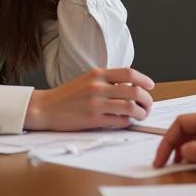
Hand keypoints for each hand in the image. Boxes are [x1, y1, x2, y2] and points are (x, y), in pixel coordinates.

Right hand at [24, 67, 154, 130]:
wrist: (45, 108)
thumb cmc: (67, 95)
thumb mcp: (87, 79)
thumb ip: (107, 81)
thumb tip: (130, 86)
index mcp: (98, 74)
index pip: (129, 73)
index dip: (144, 79)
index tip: (150, 86)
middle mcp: (98, 87)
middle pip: (134, 91)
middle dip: (147, 99)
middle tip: (148, 105)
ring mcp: (96, 103)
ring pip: (130, 107)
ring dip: (141, 113)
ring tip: (141, 115)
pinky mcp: (93, 119)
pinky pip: (119, 121)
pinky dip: (128, 122)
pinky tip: (126, 122)